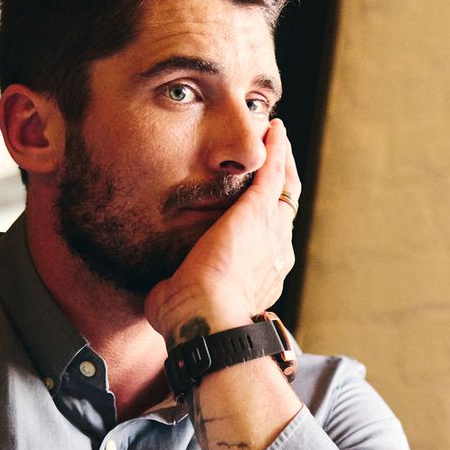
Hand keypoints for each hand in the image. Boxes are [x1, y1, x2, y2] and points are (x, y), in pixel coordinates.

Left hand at [145, 118, 302, 344]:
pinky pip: (274, 171)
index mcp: (262, 276)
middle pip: (284, 210)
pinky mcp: (258, 210)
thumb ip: (180, 288)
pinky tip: (274, 128)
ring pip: (285, 187)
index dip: (265, 220)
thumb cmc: (190, 321)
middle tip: (277, 158)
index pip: (269, 241)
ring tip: (276, 135)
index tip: (257, 206)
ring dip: (281, 159)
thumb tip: (164, 292)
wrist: (205, 318)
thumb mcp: (186, 301)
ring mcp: (272, 230)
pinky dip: (276, 149)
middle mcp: (277, 252)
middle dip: (280, 184)